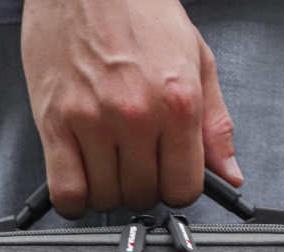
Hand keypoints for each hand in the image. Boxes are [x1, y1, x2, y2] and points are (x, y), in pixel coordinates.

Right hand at [21, 0, 241, 218]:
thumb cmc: (139, 9)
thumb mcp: (197, 60)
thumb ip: (215, 124)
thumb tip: (228, 174)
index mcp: (177, 102)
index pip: (183, 189)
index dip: (175, 188)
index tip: (166, 176)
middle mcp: (136, 114)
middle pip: (143, 196)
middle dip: (140, 185)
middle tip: (133, 159)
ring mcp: (93, 121)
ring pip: (105, 198)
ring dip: (106, 190)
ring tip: (106, 160)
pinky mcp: (54, 122)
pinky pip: (67, 193)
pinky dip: (73, 200)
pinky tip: (79, 180)